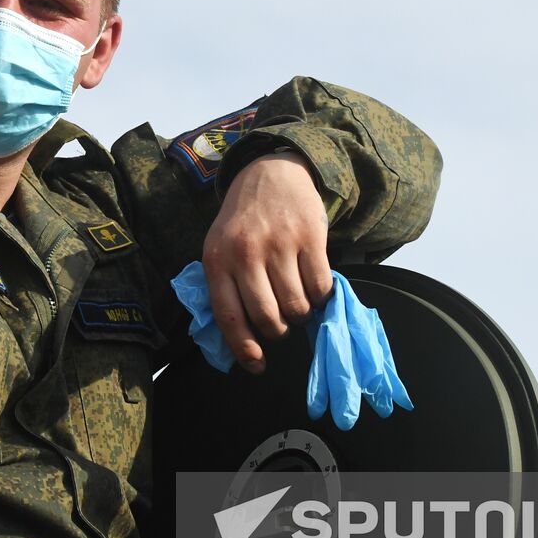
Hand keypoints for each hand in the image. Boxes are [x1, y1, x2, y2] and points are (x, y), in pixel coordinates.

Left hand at [201, 152, 332, 373]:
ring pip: (297, 306)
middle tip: (281, 324)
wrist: (270, 173)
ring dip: (301, 315)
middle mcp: (246, 252)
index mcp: (217, 260)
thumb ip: (224, 287)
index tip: (257, 365)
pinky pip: (320, 286)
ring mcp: (279, 243)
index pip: (228, 317)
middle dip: (278, 331)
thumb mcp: (220, 247)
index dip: (244, 348)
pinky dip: (320, 296)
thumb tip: (238, 340)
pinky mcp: (310, 236)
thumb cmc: (242, 221)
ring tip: (297, 302)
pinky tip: (312, 285)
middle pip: (267, 317)